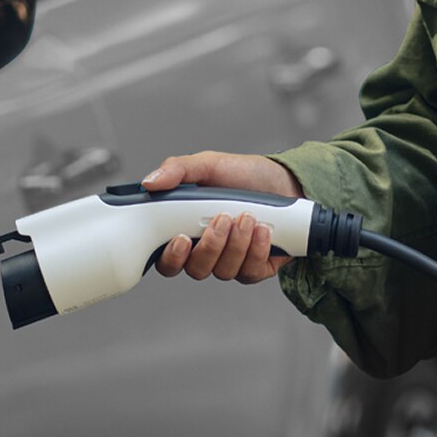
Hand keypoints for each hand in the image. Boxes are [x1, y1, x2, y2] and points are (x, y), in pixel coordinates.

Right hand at [140, 151, 303, 284]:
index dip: (171, 257)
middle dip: (211, 246)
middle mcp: (206, 250)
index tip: (182, 239)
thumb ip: (177, 171)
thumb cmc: (245, 175)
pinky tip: (263, 230)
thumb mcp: (209, 164)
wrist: (286, 181)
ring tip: (247, 217)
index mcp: (186, 230)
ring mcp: (231, 261)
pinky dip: (257, 250)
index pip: (167, 259)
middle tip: (223, 219)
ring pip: (223, 271)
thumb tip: (149, 183)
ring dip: (236, 244)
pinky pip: (249, 272)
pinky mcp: (255, 268)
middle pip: (195, 269)